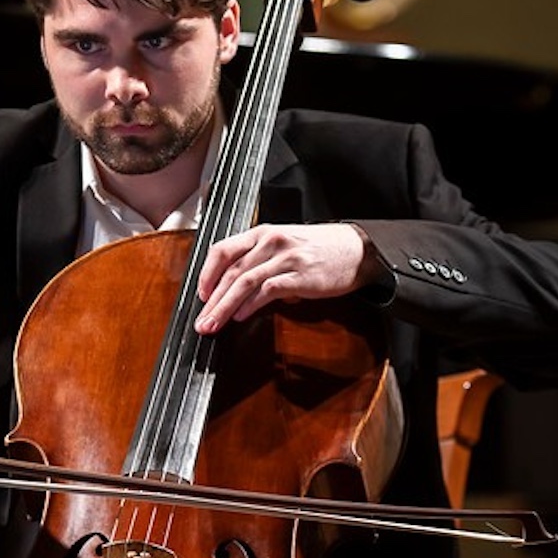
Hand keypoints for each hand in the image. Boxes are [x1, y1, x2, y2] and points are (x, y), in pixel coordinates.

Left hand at [194, 223, 381, 333]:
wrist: (357, 250)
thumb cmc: (320, 249)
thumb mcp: (284, 245)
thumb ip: (260, 261)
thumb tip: (238, 289)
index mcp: (262, 233)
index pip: (223, 249)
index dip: (207, 274)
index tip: (200, 295)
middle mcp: (270, 241)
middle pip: (230, 271)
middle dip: (211, 300)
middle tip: (201, 321)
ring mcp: (284, 258)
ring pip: (243, 282)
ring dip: (224, 307)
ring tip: (213, 324)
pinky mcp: (299, 275)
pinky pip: (267, 290)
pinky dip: (250, 305)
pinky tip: (241, 316)